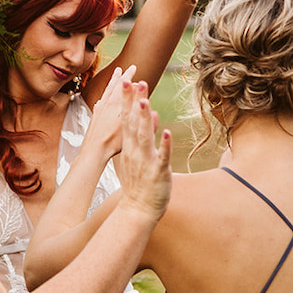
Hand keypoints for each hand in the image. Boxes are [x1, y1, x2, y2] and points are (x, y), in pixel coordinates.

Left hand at [87, 64, 135, 159]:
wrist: (94, 150)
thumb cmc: (113, 140)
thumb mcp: (129, 121)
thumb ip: (134, 103)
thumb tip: (138, 86)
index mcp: (115, 104)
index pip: (123, 85)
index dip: (128, 76)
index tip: (133, 67)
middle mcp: (106, 104)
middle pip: (113, 86)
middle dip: (119, 77)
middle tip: (122, 68)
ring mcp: (99, 110)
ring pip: (105, 93)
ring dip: (110, 84)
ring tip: (112, 78)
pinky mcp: (94, 118)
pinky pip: (99, 104)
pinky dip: (102, 99)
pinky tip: (101, 101)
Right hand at [114, 79, 171, 219]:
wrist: (137, 210)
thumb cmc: (138, 185)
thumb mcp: (134, 158)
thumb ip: (139, 138)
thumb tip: (147, 117)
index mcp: (129, 148)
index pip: (126, 120)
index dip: (127, 101)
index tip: (127, 82)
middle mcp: (135, 152)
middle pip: (133, 123)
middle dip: (134, 103)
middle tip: (137, 82)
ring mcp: (145, 162)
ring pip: (144, 137)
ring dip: (144, 120)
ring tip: (145, 102)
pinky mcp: (158, 173)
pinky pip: (161, 157)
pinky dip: (163, 145)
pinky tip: (166, 132)